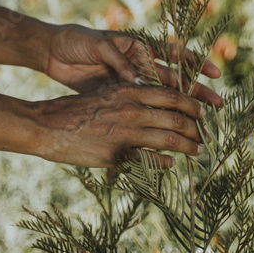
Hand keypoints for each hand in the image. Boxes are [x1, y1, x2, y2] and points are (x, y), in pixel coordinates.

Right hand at [33, 80, 206, 168]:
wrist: (48, 126)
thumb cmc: (76, 107)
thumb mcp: (106, 92)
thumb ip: (130, 95)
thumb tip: (152, 99)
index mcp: (130, 89)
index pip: (173, 95)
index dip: (193, 104)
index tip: (202, 113)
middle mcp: (133, 109)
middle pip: (178, 118)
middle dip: (197, 129)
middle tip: (205, 136)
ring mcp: (128, 133)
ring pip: (171, 140)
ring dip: (189, 147)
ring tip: (198, 151)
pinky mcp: (119, 154)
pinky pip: (152, 160)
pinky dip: (166, 162)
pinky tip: (170, 163)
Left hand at [44, 23, 223, 109]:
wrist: (51, 51)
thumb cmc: (76, 41)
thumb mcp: (98, 46)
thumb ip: (119, 61)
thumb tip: (140, 81)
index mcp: (136, 45)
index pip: (171, 53)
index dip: (194, 62)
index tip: (215, 72)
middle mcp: (137, 63)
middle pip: (172, 78)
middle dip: (195, 90)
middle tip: (217, 105)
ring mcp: (128, 81)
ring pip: (161, 96)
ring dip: (180, 108)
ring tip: (200, 122)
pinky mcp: (116, 95)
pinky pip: (141, 107)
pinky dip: (154, 118)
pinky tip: (167, 131)